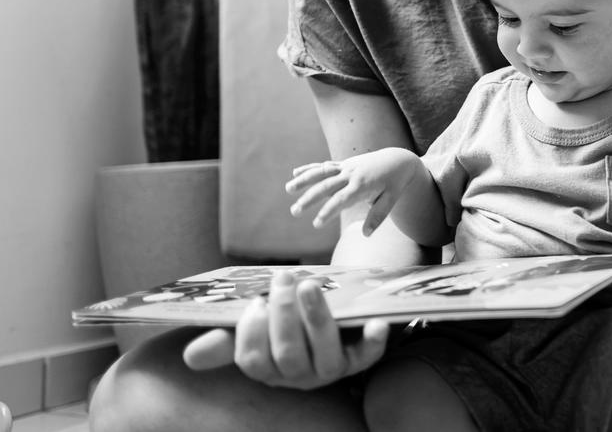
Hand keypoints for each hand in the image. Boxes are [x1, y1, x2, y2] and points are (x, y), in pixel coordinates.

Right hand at [182, 270, 388, 388]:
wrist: (332, 311)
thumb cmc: (286, 320)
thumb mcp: (257, 326)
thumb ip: (227, 338)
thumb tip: (191, 356)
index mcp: (270, 368)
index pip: (254, 361)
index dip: (252, 332)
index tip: (254, 301)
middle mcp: (299, 375)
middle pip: (288, 354)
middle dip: (284, 316)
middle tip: (283, 279)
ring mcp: (330, 368)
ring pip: (323, 353)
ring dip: (316, 318)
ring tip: (310, 285)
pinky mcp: (359, 358)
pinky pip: (368, 356)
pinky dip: (374, 342)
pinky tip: (378, 323)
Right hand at [287, 148, 419, 235]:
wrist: (398, 160)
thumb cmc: (394, 183)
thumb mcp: (391, 200)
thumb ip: (378, 216)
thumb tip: (366, 234)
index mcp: (363, 185)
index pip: (341, 200)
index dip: (328, 211)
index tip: (316, 224)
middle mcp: (351, 174)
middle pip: (326, 186)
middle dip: (309, 199)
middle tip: (294, 211)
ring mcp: (346, 167)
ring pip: (322, 172)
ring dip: (304, 179)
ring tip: (288, 189)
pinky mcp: (343, 164)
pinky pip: (325, 166)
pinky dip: (310, 168)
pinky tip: (295, 173)